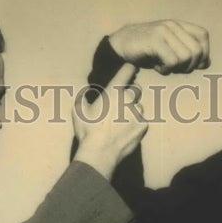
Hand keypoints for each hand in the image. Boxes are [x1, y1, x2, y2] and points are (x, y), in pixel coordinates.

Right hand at [73, 63, 147, 179]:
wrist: (100, 153)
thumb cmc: (88, 131)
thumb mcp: (78, 111)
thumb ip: (83, 97)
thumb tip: (85, 93)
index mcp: (114, 92)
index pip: (127, 71)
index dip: (130, 69)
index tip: (131, 69)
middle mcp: (128, 99)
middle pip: (136, 89)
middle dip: (131, 93)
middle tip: (122, 103)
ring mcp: (137, 113)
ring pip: (139, 107)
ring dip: (133, 111)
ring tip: (122, 122)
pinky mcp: (143, 126)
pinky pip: (142, 122)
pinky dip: (136, 125)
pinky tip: (125, 132)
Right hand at [109, 20, 209, 74]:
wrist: (121, 44)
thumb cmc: (147, 50)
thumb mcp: (169, 49)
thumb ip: (186, 52)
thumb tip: (205, 63)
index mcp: (178, 25)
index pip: (203, 36)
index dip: (203, 53)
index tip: (191, 64)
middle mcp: (173, 25)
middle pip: (197, 50)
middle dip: (189, 66)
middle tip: (175, 68)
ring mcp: (164, 31)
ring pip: (186, 57)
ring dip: (177, 68)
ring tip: (165, 66)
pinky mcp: (155, 40)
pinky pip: (172, 61)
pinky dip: (167, 70)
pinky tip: (158, 67)